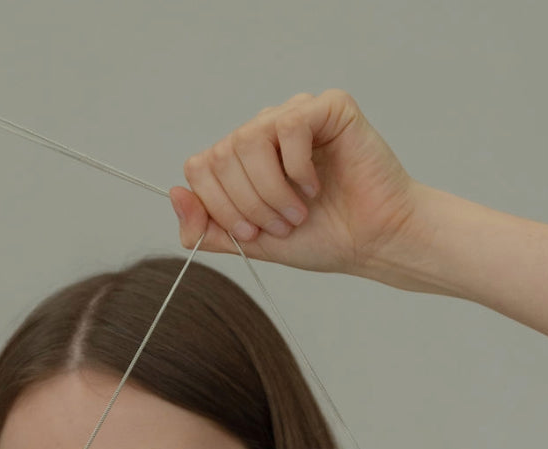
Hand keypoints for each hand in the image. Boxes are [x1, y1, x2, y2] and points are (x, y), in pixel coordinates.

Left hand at [171, 90, 427, 283]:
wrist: (373, 242)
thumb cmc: (323, 238)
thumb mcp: (253, 242)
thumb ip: (209, 227)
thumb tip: (173, 193)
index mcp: (243, 160)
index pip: (200, 167)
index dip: (218, 206)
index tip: (252, 233)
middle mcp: (265, 130)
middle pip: (221, 154)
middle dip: (247, 203)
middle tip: (281, 226)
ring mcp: (295, 115)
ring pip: (248, 139)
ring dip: (271, 189)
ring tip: (298, 211)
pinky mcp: (328, 107)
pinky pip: (289, 125)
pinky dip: (297, 167)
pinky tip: (316, 185)